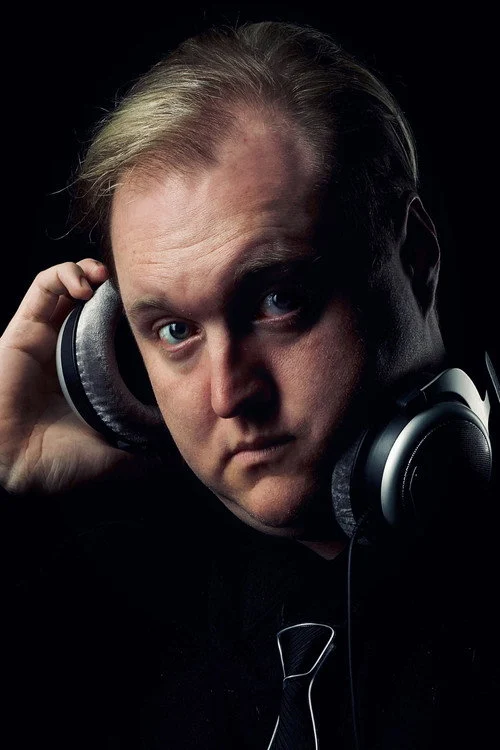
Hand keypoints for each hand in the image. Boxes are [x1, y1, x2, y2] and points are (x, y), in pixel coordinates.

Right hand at [0, 259, 142, 493]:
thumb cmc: (60, 462)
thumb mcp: (120, 453)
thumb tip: (188, 446)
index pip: (119, 332)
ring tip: (108, 277)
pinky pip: (42, 286)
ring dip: (91, 271)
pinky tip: (85, 284)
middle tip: (138, 287)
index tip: (162, 311)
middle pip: (97, 303)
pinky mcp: (24, 328)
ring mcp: (47, 337)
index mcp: (93, 374)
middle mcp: (70, 351)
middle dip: (118, 288)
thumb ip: (150, 447)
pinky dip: (65, 274)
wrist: (15, 464)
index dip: (138, 315)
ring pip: (70, 286)